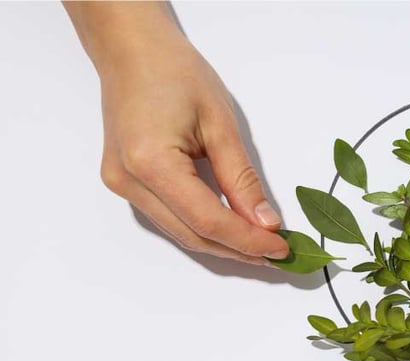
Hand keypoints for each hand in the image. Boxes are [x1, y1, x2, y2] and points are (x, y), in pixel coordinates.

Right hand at [65, 2, 288, 264]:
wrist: (132, 50)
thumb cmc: (175, 74)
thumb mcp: (220, 124)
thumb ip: (242, 179)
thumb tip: (266, 223)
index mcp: (150, 164)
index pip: (208, 221)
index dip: (248, 241)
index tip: (282, 249)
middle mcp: (128, 182)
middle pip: (192, 235)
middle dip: (239, 251)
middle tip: (279, 256)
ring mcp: (122, 185)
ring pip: (180, 233)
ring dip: (223, 245)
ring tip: (262, 248)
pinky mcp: (125, 183)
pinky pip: (170, 219)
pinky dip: (203, 229)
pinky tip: (233, 231)